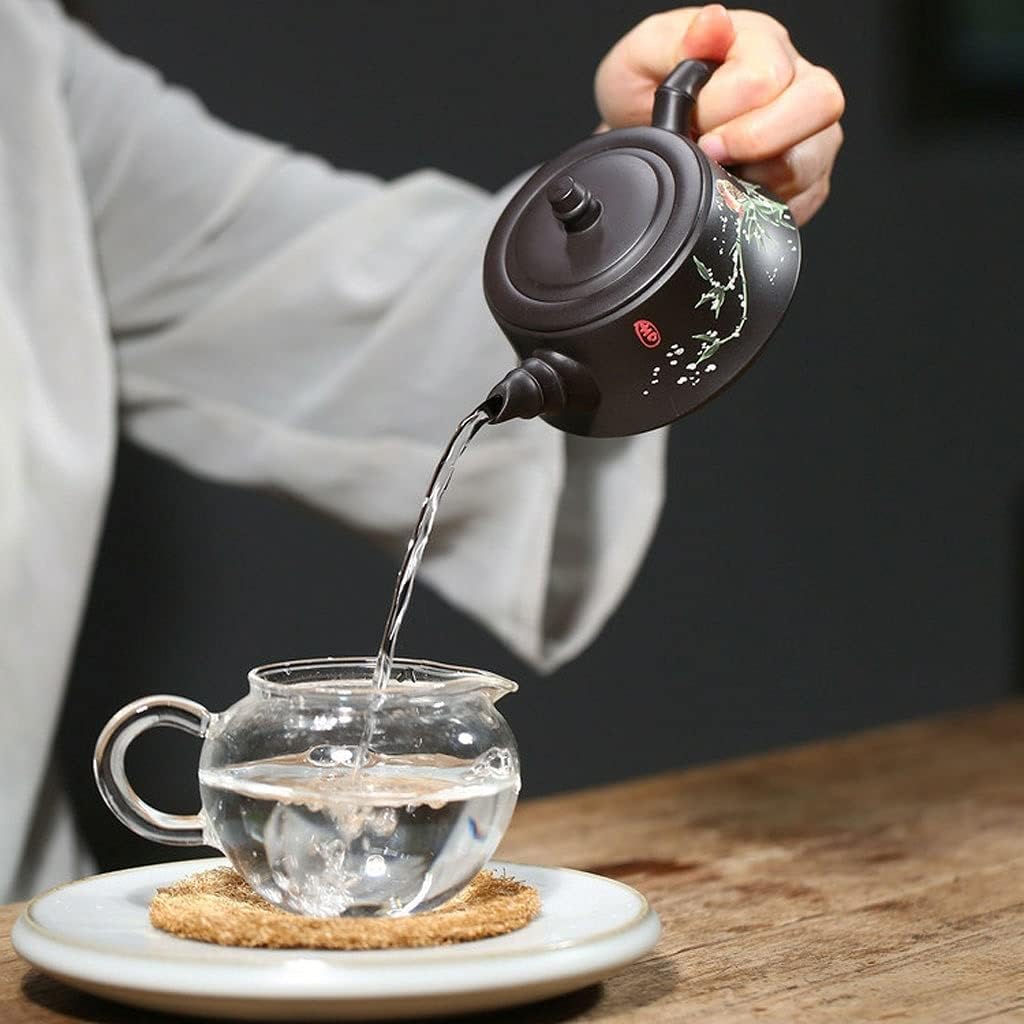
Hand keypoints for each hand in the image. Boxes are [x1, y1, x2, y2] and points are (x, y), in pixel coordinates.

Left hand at [595, 5, 843, 224]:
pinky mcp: (808, 177)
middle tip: (709, 152)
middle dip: (754, 141)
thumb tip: (712, 24)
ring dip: (759, 177)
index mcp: (759, 42)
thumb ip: (675, 42)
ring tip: (719, 173)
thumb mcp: (640, 60)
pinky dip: (766, 205)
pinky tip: (736, 194)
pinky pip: (807, 196)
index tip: (691, 126)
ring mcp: (809, 130)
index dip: (720, 112)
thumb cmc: (643, 96)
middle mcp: (796, 80)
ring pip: (813, 156)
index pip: (764, 78)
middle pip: (819, 103)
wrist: (639, 137)